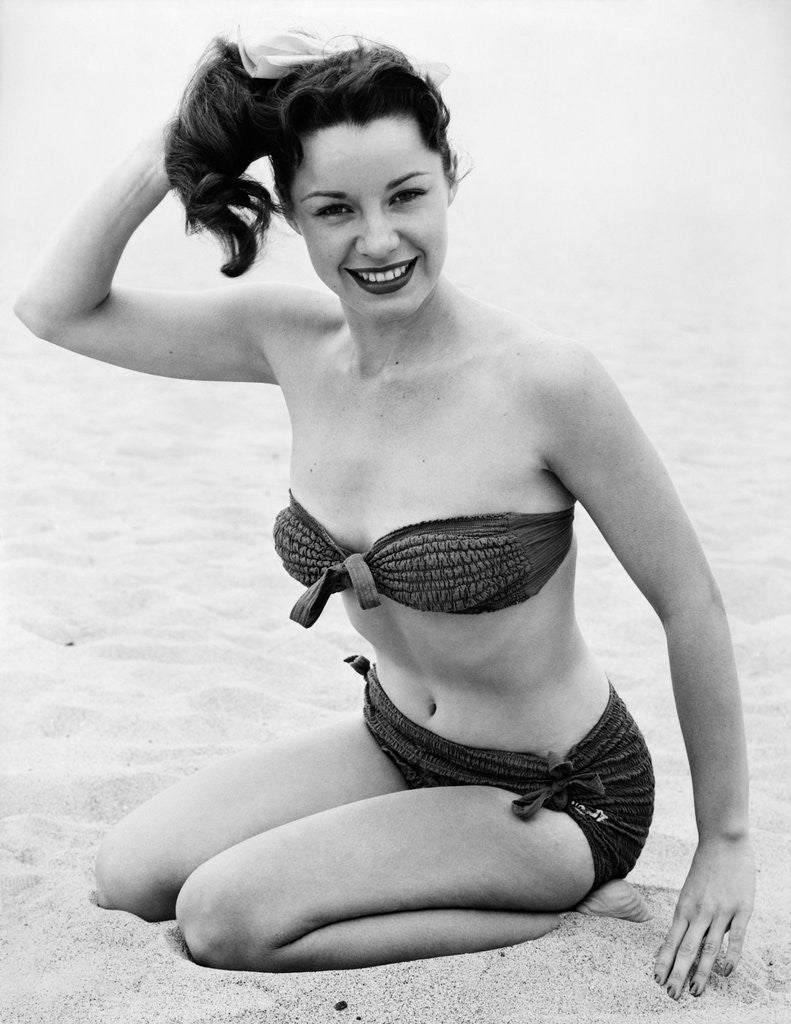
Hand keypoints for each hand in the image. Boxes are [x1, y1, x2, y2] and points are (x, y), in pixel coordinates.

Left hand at [654, 834, 754, 998]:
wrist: (723, 841)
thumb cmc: (706, 866)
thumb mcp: (690, 890)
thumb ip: (689, 913)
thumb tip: (684, 936)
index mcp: (684, 906)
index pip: (672, 940)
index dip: (664, 960)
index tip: (656, 979)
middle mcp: (699, 911)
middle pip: (687, 949)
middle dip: (677, 973)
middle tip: (671, 995)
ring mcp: (721, 911)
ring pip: (708, 948)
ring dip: (701, 973)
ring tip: (694, 992)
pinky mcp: (741, 910)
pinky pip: (736, 939)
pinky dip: (730, 958)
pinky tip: (725, 972)